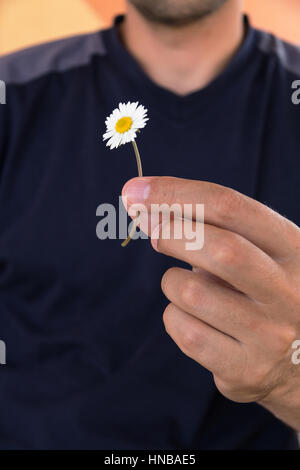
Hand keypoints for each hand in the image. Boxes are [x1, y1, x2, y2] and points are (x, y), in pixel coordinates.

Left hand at [123, 176, 299, 429]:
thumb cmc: (263, 288)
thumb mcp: (259, 250)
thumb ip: (212, 226)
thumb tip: (145, 208)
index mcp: (293, 247)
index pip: (231, 207)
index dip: (176, 193)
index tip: (135, 191)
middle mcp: (288, 291)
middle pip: (219, 249)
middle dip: (171, 232)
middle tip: (151, 229)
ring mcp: (270, 335)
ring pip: (192, 293)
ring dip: (172, 281)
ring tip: (187, 285)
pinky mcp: (246, 369)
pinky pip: (185, 332)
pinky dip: (174, 316)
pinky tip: (191, 316)